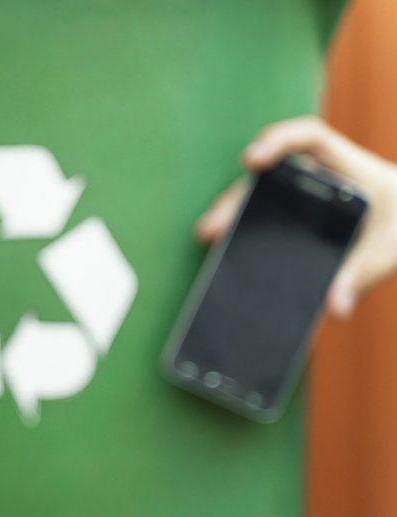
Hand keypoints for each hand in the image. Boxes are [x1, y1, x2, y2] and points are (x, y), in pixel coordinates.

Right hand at [196, 116, 396, 318]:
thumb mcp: (391, 248)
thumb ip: (365, 274)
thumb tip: (336, 308)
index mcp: (345, 168)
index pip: (309, 138)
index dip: (277, 142)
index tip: (250, 160)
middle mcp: (314, 175)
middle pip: (267, 177)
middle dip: (236, 198)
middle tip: (212, 227)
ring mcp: (299, 193)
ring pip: (258, 195)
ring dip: (231, 212)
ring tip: (208, 238)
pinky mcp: (291, 214)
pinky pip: (262, 213)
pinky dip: (241, 226)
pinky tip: (223, 248)